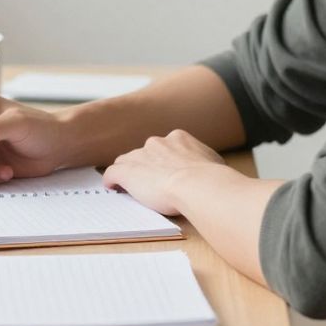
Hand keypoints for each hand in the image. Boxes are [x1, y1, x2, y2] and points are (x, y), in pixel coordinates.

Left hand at [101, 129, 228, 215]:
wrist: (197, 185)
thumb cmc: (211, 177)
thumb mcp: (214, 163)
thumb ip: (205, 161)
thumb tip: (211, 166)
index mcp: (178, 138)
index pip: (164, 147)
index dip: (163, 161)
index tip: (165, 172)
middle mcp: (157, 143)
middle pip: (144, 153)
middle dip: (146, 166)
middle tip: (150, 183)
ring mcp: (139, 156)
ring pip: (126, 161)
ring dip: (128, 173)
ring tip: (129, 187)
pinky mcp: (126, 171)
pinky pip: (112, 173)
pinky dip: (111, 180)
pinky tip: (112, 187)